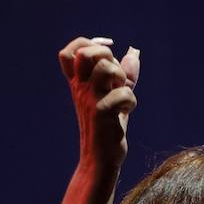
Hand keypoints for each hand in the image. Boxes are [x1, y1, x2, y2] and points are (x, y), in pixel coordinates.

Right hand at [57, 36, 140, 169]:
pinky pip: (122, 94)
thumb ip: (125, 74)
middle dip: (107, 57)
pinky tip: (126, 111)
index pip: (68, 53)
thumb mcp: (114, 95)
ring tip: (121, 91)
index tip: (104, 55)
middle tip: (114, 77)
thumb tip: (135, 51)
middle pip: (87, 54)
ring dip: (120, 76)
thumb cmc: (107, 126)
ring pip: (105, 68)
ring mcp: (90, 100)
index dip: (86, 45)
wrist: (100, 158)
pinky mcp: (102, 113)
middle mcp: (80, 89)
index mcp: (79, 84)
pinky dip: (130, 101)